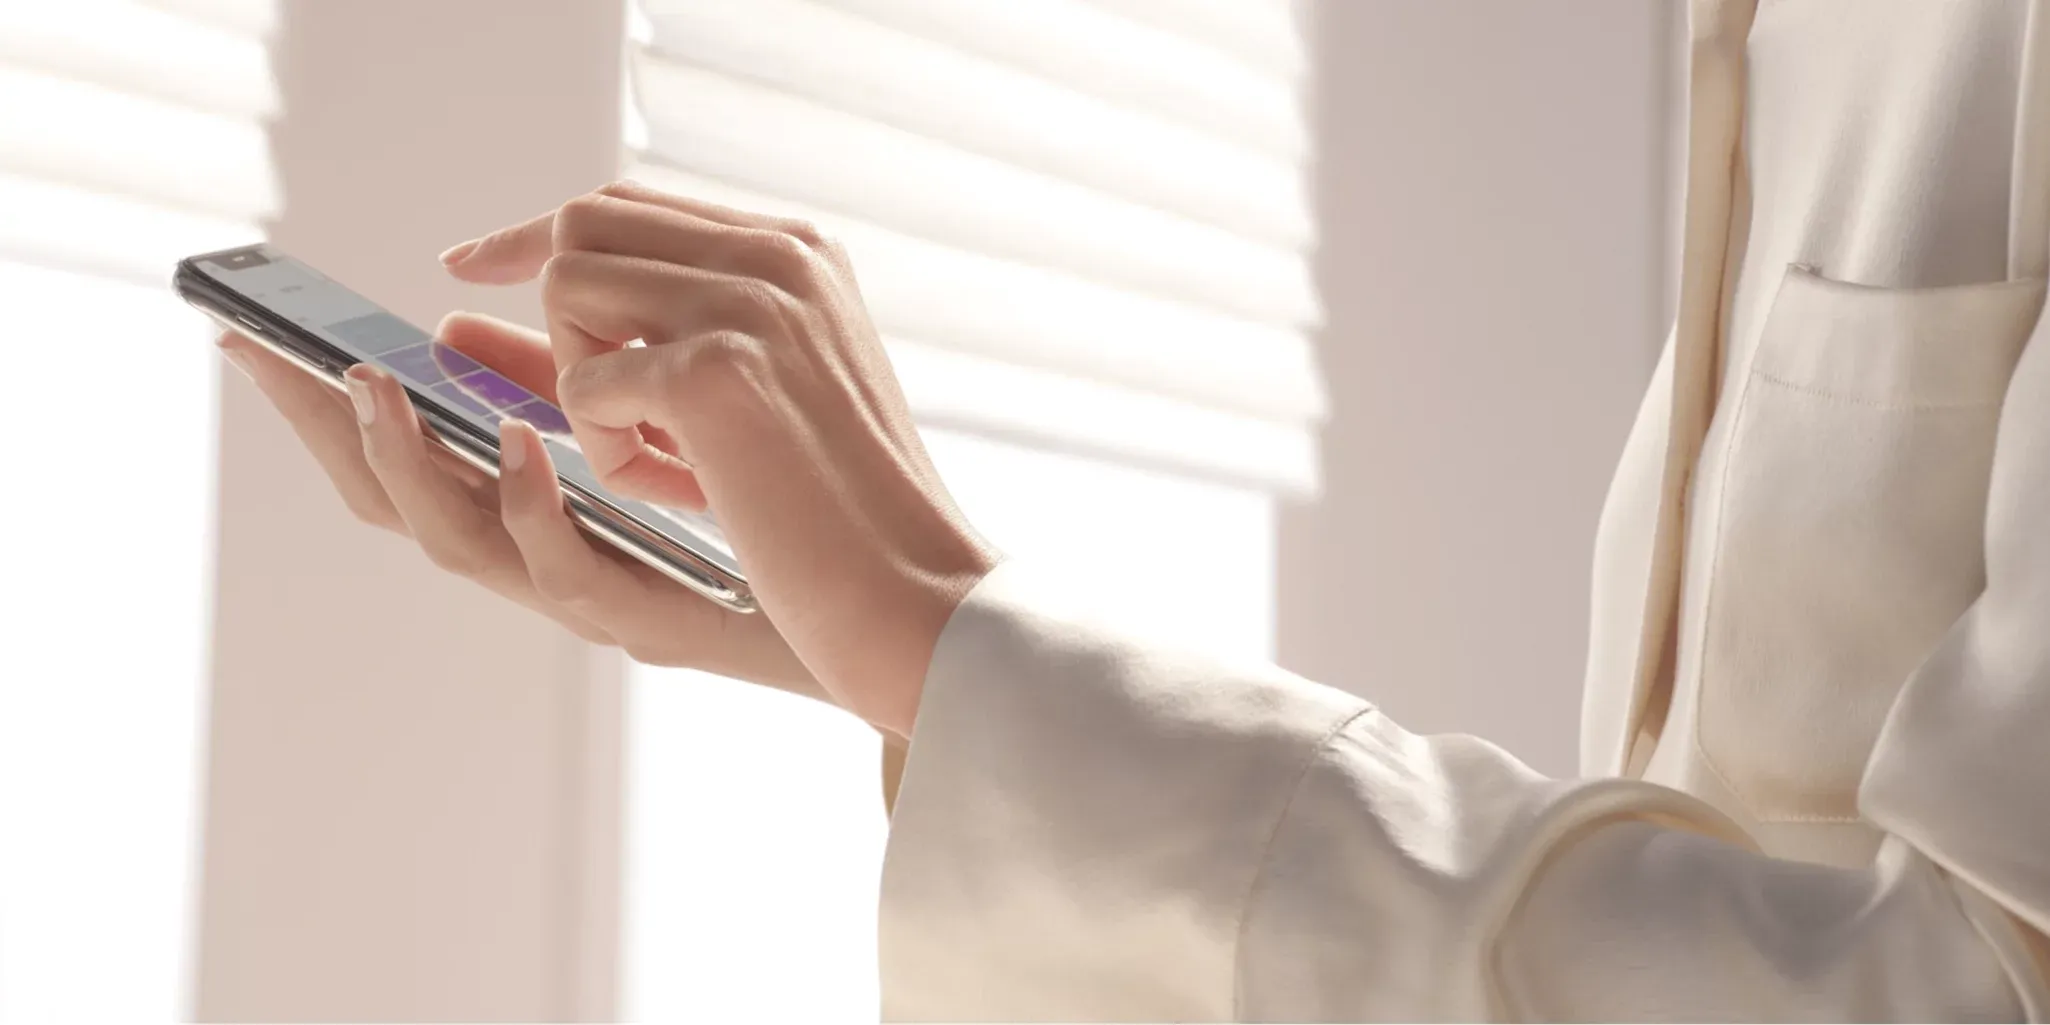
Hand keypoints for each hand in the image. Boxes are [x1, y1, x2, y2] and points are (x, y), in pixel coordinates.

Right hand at [219, 312, 821, 699]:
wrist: (880, 613)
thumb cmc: (768, 515)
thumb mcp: (646, 432)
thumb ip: (555, 386)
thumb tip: (458, 323)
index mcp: (535, 517)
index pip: (402, 462)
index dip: (320, 406)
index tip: (254, 333)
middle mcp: (544, 562)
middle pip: (397, 508)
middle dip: (321, 432)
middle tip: (268, 353)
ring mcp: (592, 597)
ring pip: (458, 546)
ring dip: (406, 464)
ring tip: (372, 386)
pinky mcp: (652, 619)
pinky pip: (564, 568)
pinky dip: (528, 504)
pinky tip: (521, 438)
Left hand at [442, 181, 999, 738]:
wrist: (915, 590)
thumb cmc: (844, 512)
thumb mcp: (768, 390)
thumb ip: (679, 329)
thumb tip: (520, 293)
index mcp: (799, 249)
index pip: (634, 204)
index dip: (542, 234)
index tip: (474, 264)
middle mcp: (777, 254)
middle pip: (584, 223)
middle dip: (546, 307)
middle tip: (540, 378)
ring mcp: (747, 304)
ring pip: (569, 289)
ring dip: (583, 387)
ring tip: (655, 457)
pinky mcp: (714, 372)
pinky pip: (585, 387)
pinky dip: (610, 452)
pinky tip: (689, 492)